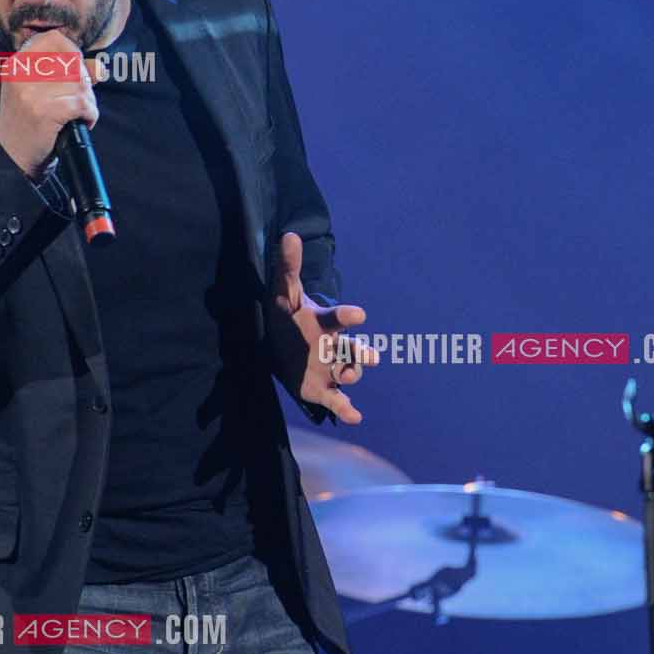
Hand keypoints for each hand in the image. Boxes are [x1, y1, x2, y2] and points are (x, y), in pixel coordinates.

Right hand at [0, 30, 97, 178]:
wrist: (13, 158)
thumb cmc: (30, 124)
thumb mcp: (39, 92)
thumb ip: (68, 74)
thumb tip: (100, 68)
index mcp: (17, 63)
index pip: (54, 38)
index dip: (73, 52)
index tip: (76, 70)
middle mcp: (21, 72)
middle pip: (74, 62)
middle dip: (84, 83)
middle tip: (77, 102)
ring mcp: (31, 91)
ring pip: (81, 84)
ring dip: (88, 102)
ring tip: (76, 114)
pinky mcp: (44, 110)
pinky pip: (82, 104)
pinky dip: (89, 115)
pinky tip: (80, 122)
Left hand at [269, 230, 378, 424]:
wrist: (283, 347)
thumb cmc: (289, 319)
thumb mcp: (284, 294)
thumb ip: (288, 269)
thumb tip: (288, 235)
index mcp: (326, 323)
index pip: (338, 318)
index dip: (348, 316)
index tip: (359, 315)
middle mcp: (334, 347)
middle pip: (353, 350)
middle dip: (362, 354)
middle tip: (370, 357)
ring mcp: (331, 369)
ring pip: (349, 373)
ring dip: (352, 375)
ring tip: (351, 376)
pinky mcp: (323, 390)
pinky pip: (338, 401)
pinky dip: (347, 409)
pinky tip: (355, 417)